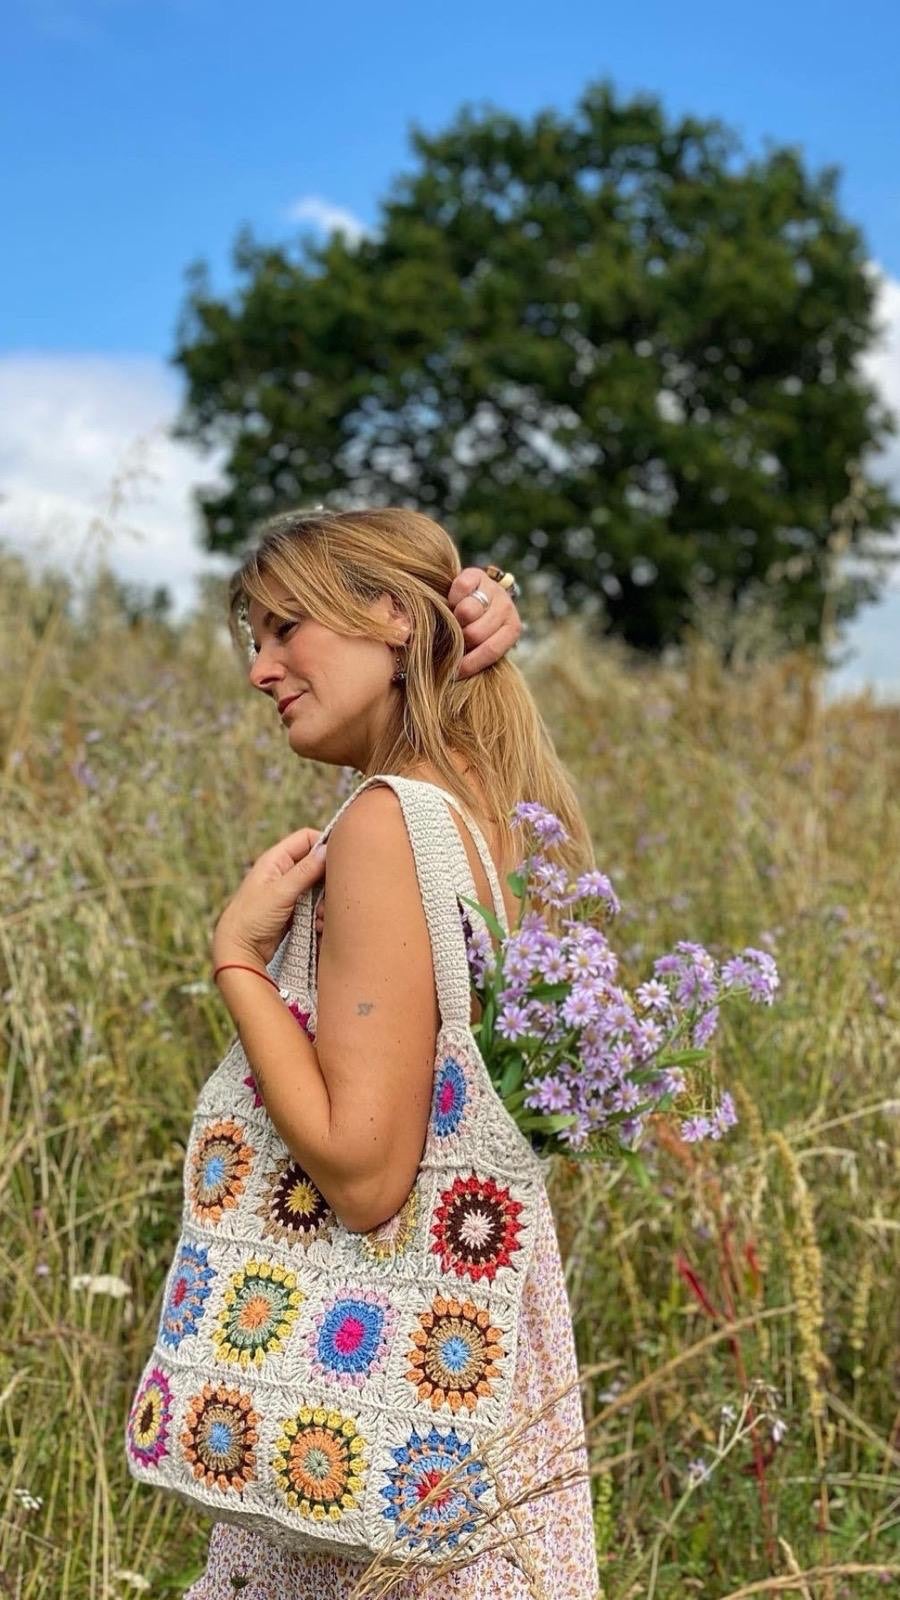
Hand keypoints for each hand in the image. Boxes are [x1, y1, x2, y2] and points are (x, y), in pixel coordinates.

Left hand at [212, 828, 327, 969]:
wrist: (239, 949)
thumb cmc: (252, 917)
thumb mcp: (281, 892)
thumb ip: (305, 871)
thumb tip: (327, 849)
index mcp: (276, 859)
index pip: (306, 838)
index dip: (324, 845)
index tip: (339, 860)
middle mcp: (283, 872)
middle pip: (315, 863)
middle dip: (327, 878)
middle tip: (333, 893)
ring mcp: (288, 891)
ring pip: (318, 886)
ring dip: (324, 900)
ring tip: (321, 915)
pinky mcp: (293, 909)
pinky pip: (314, 904)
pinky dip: (319, 913)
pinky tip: (318, 925)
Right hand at [448, 567, 521, 678]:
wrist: (477, 595)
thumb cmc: (477, 627)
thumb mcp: (482, 645)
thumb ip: (474, 656)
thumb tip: (453, 675)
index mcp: (512, 629)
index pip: (491, 650)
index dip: (469, 663)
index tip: (455, 672)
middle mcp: (507, 608)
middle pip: (475, 633)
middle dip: (459, 640)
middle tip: (451, 640)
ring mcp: (493, 589)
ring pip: (467, 611)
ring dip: (454, 619)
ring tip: (451, 622)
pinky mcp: (477, 574)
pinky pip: (460, 588)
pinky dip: (451, 597)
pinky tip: (451, 603)